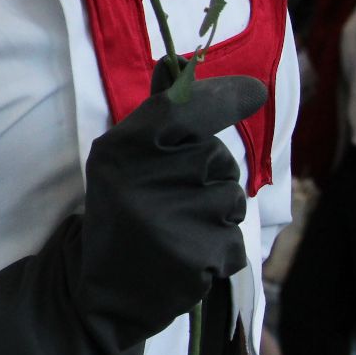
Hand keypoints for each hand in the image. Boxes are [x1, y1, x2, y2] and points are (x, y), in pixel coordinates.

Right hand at [0, 63, 265, 354]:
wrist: (100, 291)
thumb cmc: (117, 213)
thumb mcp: (122, 159)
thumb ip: (156, 115)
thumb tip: (178, 63)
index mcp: (122, 149)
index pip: (182, 107)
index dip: (223, 95)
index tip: (254, 91)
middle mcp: (145, 179)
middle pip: (216, 157)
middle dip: (209, 175)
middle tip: (174, 197)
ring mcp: (172, 219)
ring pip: (231, 199)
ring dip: (216, 214)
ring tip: (179, 228)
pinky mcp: (196, 258)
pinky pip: (235, 241)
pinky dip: (218, 250)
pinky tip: (186, 255)